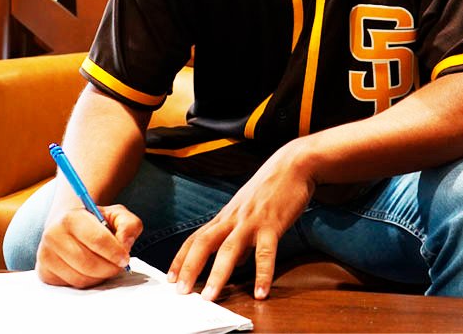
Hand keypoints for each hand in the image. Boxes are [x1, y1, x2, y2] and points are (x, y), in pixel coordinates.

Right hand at [35, 204, 142, 287]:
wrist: (68, 226)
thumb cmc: (94, 222)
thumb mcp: (116, 215)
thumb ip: (128, 225)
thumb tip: (125, 244)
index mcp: (71, 217)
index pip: (97, 240)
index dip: (116, 252)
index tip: (125, 258)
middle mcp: (53, 235)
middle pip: (88, 263)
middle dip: (110, 268)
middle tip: (118, 265)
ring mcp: (46, 255)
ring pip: (81, 278)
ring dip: (100, 276)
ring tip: (105, 266)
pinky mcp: (44, 272)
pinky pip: (72, 286)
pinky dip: (87, 282)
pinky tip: (90, 270)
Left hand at [167, 146, 314, 300]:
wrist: (293, 165)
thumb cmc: (270, 188)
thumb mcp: (248, 211)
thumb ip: (239, 236)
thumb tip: (235, 263)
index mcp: (226, 216)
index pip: (196, 238)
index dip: (181, 258)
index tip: (169, 278)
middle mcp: (233, 218)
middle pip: (204, 243)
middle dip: (189, 268)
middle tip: (180, 292)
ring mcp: (251, 221)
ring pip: (229, 249)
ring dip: (217, 274)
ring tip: (209, 297)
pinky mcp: (272, 223)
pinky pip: (265, 252)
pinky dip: (262, 273)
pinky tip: (261, 293)